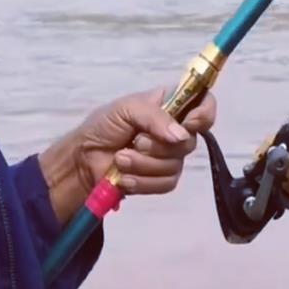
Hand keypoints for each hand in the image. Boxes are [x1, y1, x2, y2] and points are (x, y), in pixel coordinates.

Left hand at [76, 87, 216, 196]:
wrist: (84, 159)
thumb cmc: (104, 126)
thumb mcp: (127, 109)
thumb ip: (155, 116)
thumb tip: (182, 135)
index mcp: (170, 106)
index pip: (204, 104)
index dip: (204, 114)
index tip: (188, 123)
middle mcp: (175, 131)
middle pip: (189, 142)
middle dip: (158, 146)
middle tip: (135, 142)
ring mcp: (169, 158)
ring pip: (175, 166)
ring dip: (143, 164)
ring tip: (121, 159)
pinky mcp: (161, 181)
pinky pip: (165, 184)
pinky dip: (143, 181)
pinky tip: (125, 177)